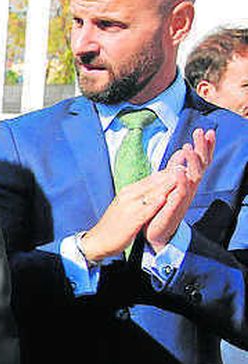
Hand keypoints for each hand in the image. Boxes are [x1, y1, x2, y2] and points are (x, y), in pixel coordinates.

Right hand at [79, 169, 186, 262]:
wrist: (98, 241)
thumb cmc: (113, 225)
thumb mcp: (125, 205)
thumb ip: (139, 196)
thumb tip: (153, 188)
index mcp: (128, 191)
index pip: (151, 178)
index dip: (167, 171)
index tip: (182, 163)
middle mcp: (129, 196)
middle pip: (153, 182)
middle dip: (171, 173)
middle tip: (186, 164)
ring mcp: (130, 207)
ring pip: (152, 192)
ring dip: (168, 183)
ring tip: (183, 174)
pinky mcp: (132, 220)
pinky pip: (148, 209)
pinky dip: (158, 202)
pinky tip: (167, 197)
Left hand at [148, 127, 214, 250]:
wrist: (156, 232)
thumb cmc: (163, 207)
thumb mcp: (170, 184)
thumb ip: (175, 168)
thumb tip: (182, 152)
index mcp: (188, 182)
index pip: (200, 161)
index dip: (204, 146)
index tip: (207, 130)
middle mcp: (189, 188)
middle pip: (201, 165)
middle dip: (202, 148)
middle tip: (201, 131)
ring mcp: (183, 198)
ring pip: (193, 177)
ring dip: (192, 162)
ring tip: (188, 148)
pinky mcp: (174, 208)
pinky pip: (180, 194)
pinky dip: (181, 182)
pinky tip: (180, 172)